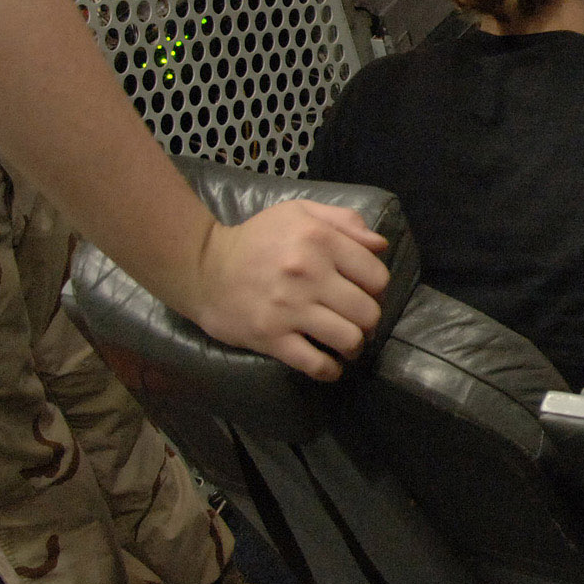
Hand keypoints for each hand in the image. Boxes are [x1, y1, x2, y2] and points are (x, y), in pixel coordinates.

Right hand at [189, 200, 391, 380]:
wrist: (202, 267)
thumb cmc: (257, 239)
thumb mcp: (299, 212)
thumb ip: (344, 221)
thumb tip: (381, 245)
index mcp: (319, 240)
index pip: (377, 277)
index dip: (376, 288)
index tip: (364, 292)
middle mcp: (309, 274)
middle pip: (368, 312)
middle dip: (368, 320)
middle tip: (356, 320)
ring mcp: (290, 308)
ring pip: (348, 339)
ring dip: (353, 346)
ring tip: (345, 342)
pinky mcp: (271, 337)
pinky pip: (315, 363)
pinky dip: (329, 370)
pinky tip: (329, 365)